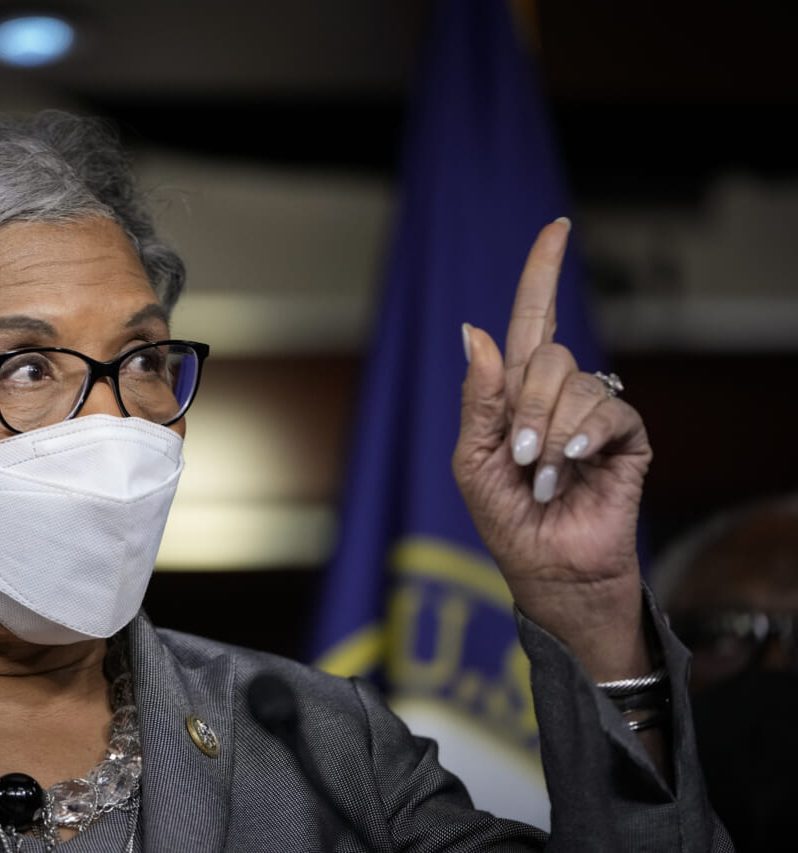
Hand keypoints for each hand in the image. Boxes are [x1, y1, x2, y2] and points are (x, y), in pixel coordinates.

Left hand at [452, 220, 652, 678]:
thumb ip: (478, 397)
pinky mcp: (628, 440)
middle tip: (518, 457)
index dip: (543, 273)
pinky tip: (574, 465)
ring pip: (576, 383)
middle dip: (524, 407)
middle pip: (547, 355)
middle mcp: (558, 395)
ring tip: (544, 476)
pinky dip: (585, 436)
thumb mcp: (472, 458)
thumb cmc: (504, 518)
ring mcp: (594, 415)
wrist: (546, 569)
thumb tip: (476, 331)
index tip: (557, 228)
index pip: (532, 320)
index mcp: (516, 392)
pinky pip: (611, 410)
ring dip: (550, 433)